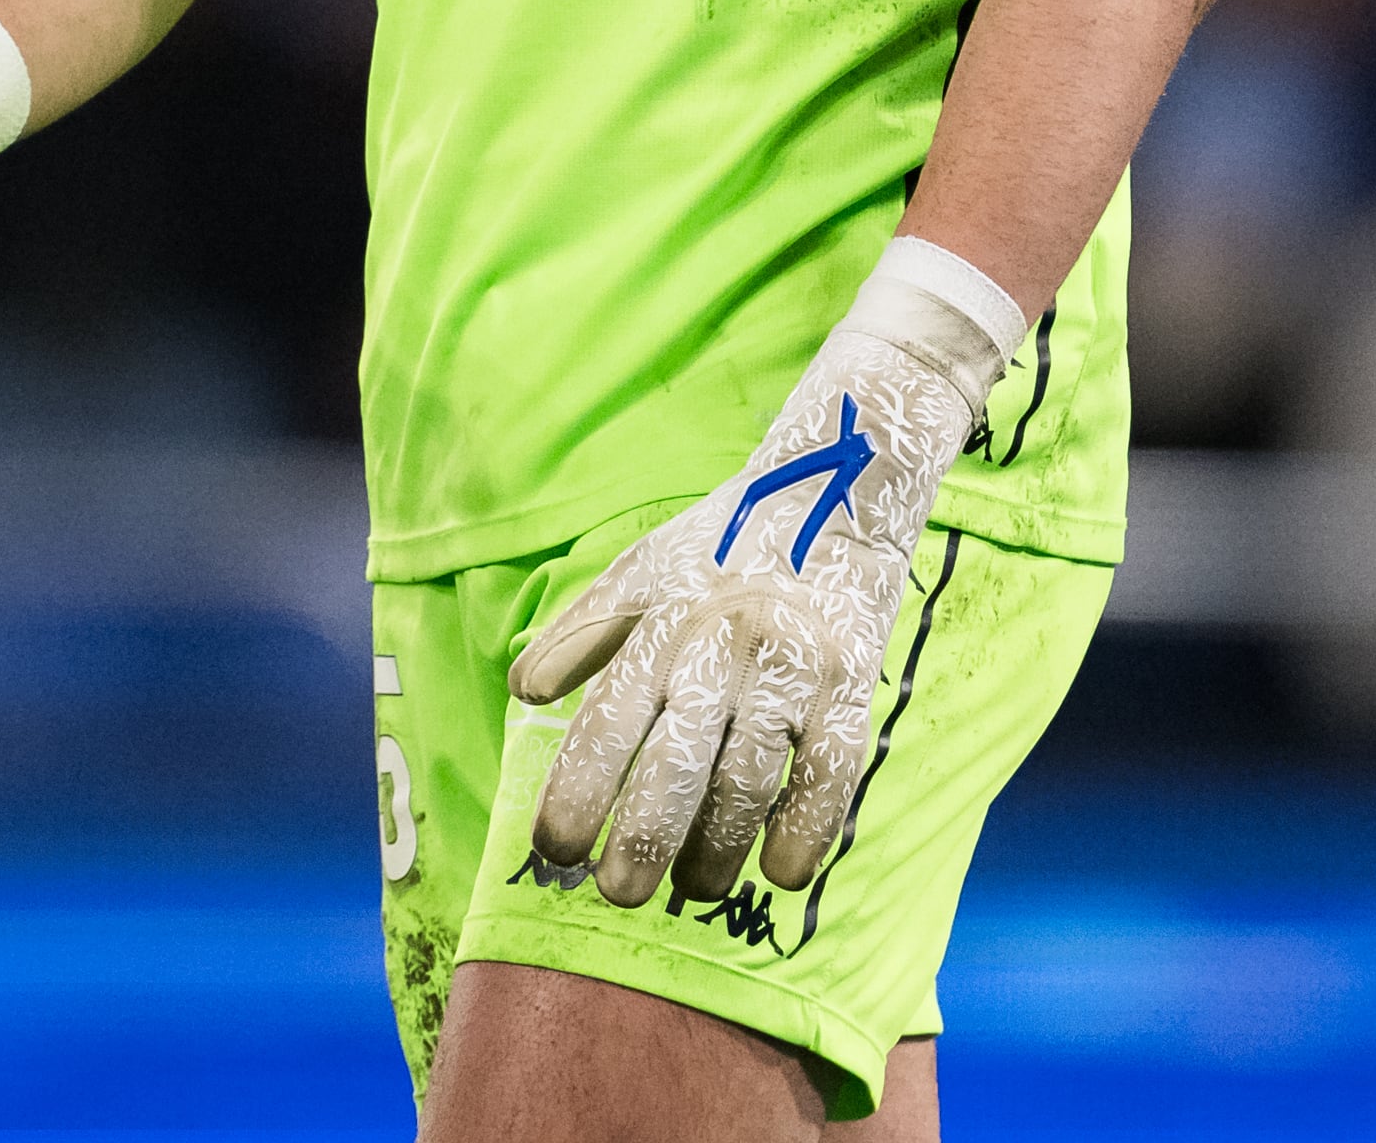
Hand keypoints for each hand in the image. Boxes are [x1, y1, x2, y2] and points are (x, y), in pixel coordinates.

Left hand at [511, 244, 1023, 906]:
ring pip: (746, 783)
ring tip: (695, 889)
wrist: (840, 480)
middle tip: (618, 894)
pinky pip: (828, 775)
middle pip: (674, 767)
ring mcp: (792, 664)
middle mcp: (723, 642)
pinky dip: (804, 833)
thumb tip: (522, 692)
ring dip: (716, 852)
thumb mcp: (642, 567)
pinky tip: (781, 872)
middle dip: (640, 845)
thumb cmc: (725, 538)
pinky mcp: (852, 681)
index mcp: (665, 618)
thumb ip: (581, 629)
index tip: (555, 851)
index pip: (608, 722)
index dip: (576, 795)